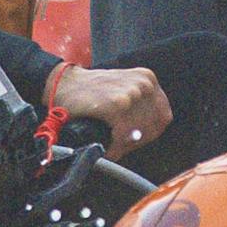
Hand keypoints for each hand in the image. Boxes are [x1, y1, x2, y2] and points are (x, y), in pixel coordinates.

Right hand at [47, 62, 170, 161]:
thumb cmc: (92, 92)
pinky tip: (106, 146)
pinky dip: (115, 146)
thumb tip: (146, 136)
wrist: (64, 85)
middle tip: (119, 145)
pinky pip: (124, 136)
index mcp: (148, 79)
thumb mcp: (124, 90)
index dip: (149, 133)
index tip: (133, 139)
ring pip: (140, 134)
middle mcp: (145, 84)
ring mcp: (133, 93)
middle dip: (136, 141)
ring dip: (124, 145)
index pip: (162, 117)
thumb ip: (142, 109)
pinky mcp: (118, 104)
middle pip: (153, 127)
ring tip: (111, 145)